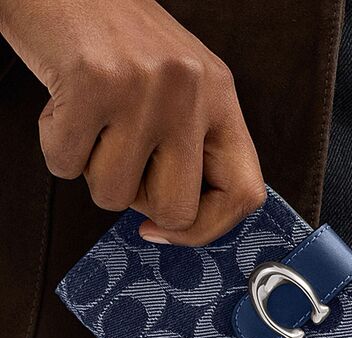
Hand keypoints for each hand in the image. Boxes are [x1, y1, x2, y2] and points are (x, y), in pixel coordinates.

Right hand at [0, 0, 265, 244]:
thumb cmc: (122, 43)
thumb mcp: (182, 90)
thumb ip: (193, 150)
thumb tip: (178, 224)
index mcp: (221, 97)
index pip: (244, 194)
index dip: (206, 230)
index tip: (166, 229)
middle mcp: (191, 92)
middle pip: (177, 209)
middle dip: (141, 203)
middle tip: (125, 163)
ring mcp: (143, 88)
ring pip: (115, 196)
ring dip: (94, 171)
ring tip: (95, 122)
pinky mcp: (90, 84)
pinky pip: (66, 167)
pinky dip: (58, 148)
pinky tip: (67, 108)